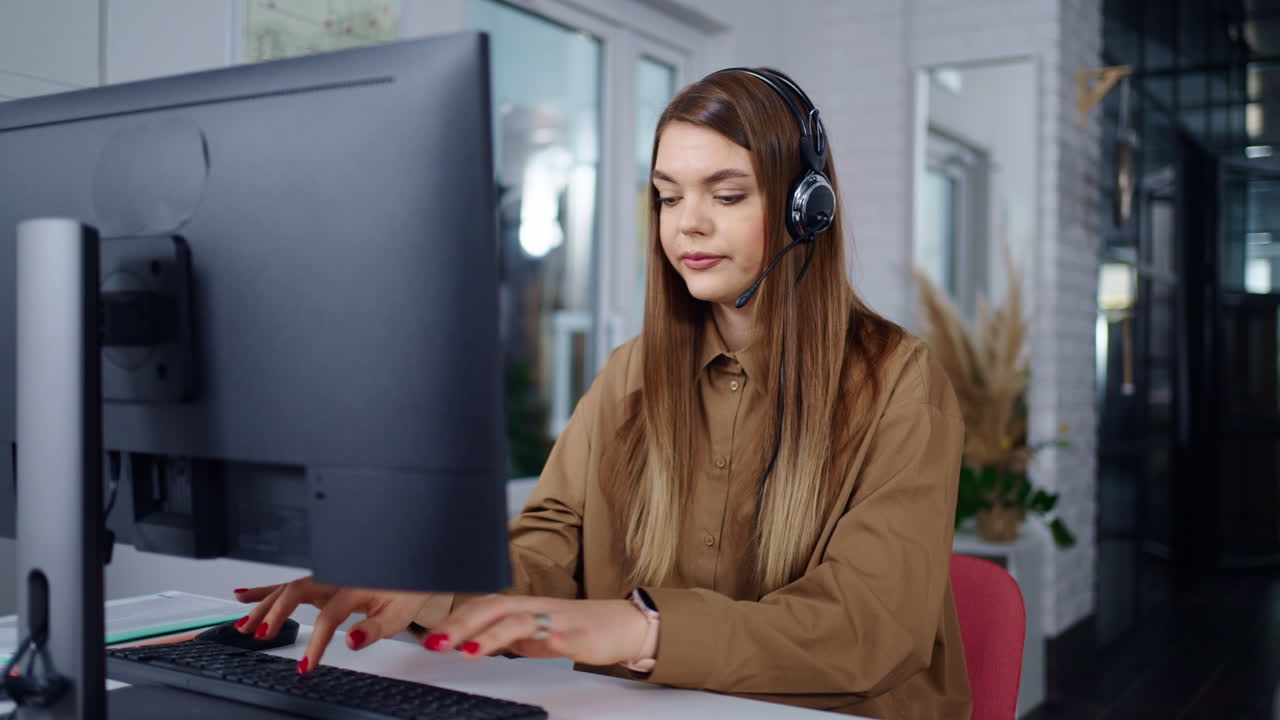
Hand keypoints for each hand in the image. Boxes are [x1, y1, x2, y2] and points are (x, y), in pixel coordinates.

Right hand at [234, 577, 452, 672]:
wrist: (410, 572)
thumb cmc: (405, 593)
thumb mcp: (399, 614)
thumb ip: (375, 628)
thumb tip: (352, 642)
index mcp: (356, 585)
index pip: (330, 615)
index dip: (317, 642)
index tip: (306, 665)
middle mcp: (337, 576)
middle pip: (299, 590)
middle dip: (275, 612)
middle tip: (260, 636)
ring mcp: (326, 576)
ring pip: (289, 587)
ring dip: (263, 605)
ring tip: (243, 626)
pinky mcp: (320, 580)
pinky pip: (290, 583)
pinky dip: (265, 590)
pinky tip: (243, 596)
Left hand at [423, 595, 648, 666]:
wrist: (623, 625)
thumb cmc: (577, 628)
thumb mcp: (534, 633)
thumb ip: (506, 635)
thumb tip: (473, 642)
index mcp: (524, 607)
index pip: (483, 607)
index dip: (456, 619)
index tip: (430, 637)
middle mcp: (536, 608)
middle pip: (494, 608)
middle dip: (463, 624)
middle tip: (437, 642)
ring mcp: (558, 619)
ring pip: (521, 620)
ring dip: (493, 634)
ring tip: (470, 650)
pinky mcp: (579, 634)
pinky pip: (562, 635)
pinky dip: (548, 639)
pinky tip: (536, 647)